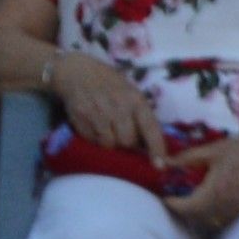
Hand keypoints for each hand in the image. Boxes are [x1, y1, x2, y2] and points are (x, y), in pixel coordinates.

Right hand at [46, 54, 161, 155]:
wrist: (78, 73)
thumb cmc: (110, 84)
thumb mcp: (131, 93)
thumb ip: (140, 115)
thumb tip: (149, 142)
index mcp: (136, 100)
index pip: (150, 128)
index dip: (156, 148)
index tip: (160, 165)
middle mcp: (118, 107)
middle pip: (128, 141)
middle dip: (128, 143)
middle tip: (125, 135)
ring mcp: (97, 114)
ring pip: (109, 144)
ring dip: (111, 142)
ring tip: (109, 128)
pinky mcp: (80, 120)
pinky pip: (93, 141)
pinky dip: (96, 139)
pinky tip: (95, 125)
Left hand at [169, 131, 238, 232]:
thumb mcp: (216, 150)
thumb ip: (188, 158)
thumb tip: (163, 163)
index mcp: (214, 192)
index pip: (183, 208)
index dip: (170, 204)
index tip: (164, 196)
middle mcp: (223, 207)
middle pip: (194, 218)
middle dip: (182, 210)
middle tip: (176, 199)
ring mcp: (236, 211)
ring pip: (208, 222)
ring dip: (197, 215)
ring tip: (192, 201)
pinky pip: (222, 219)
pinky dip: (212, 215)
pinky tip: (212, 202)